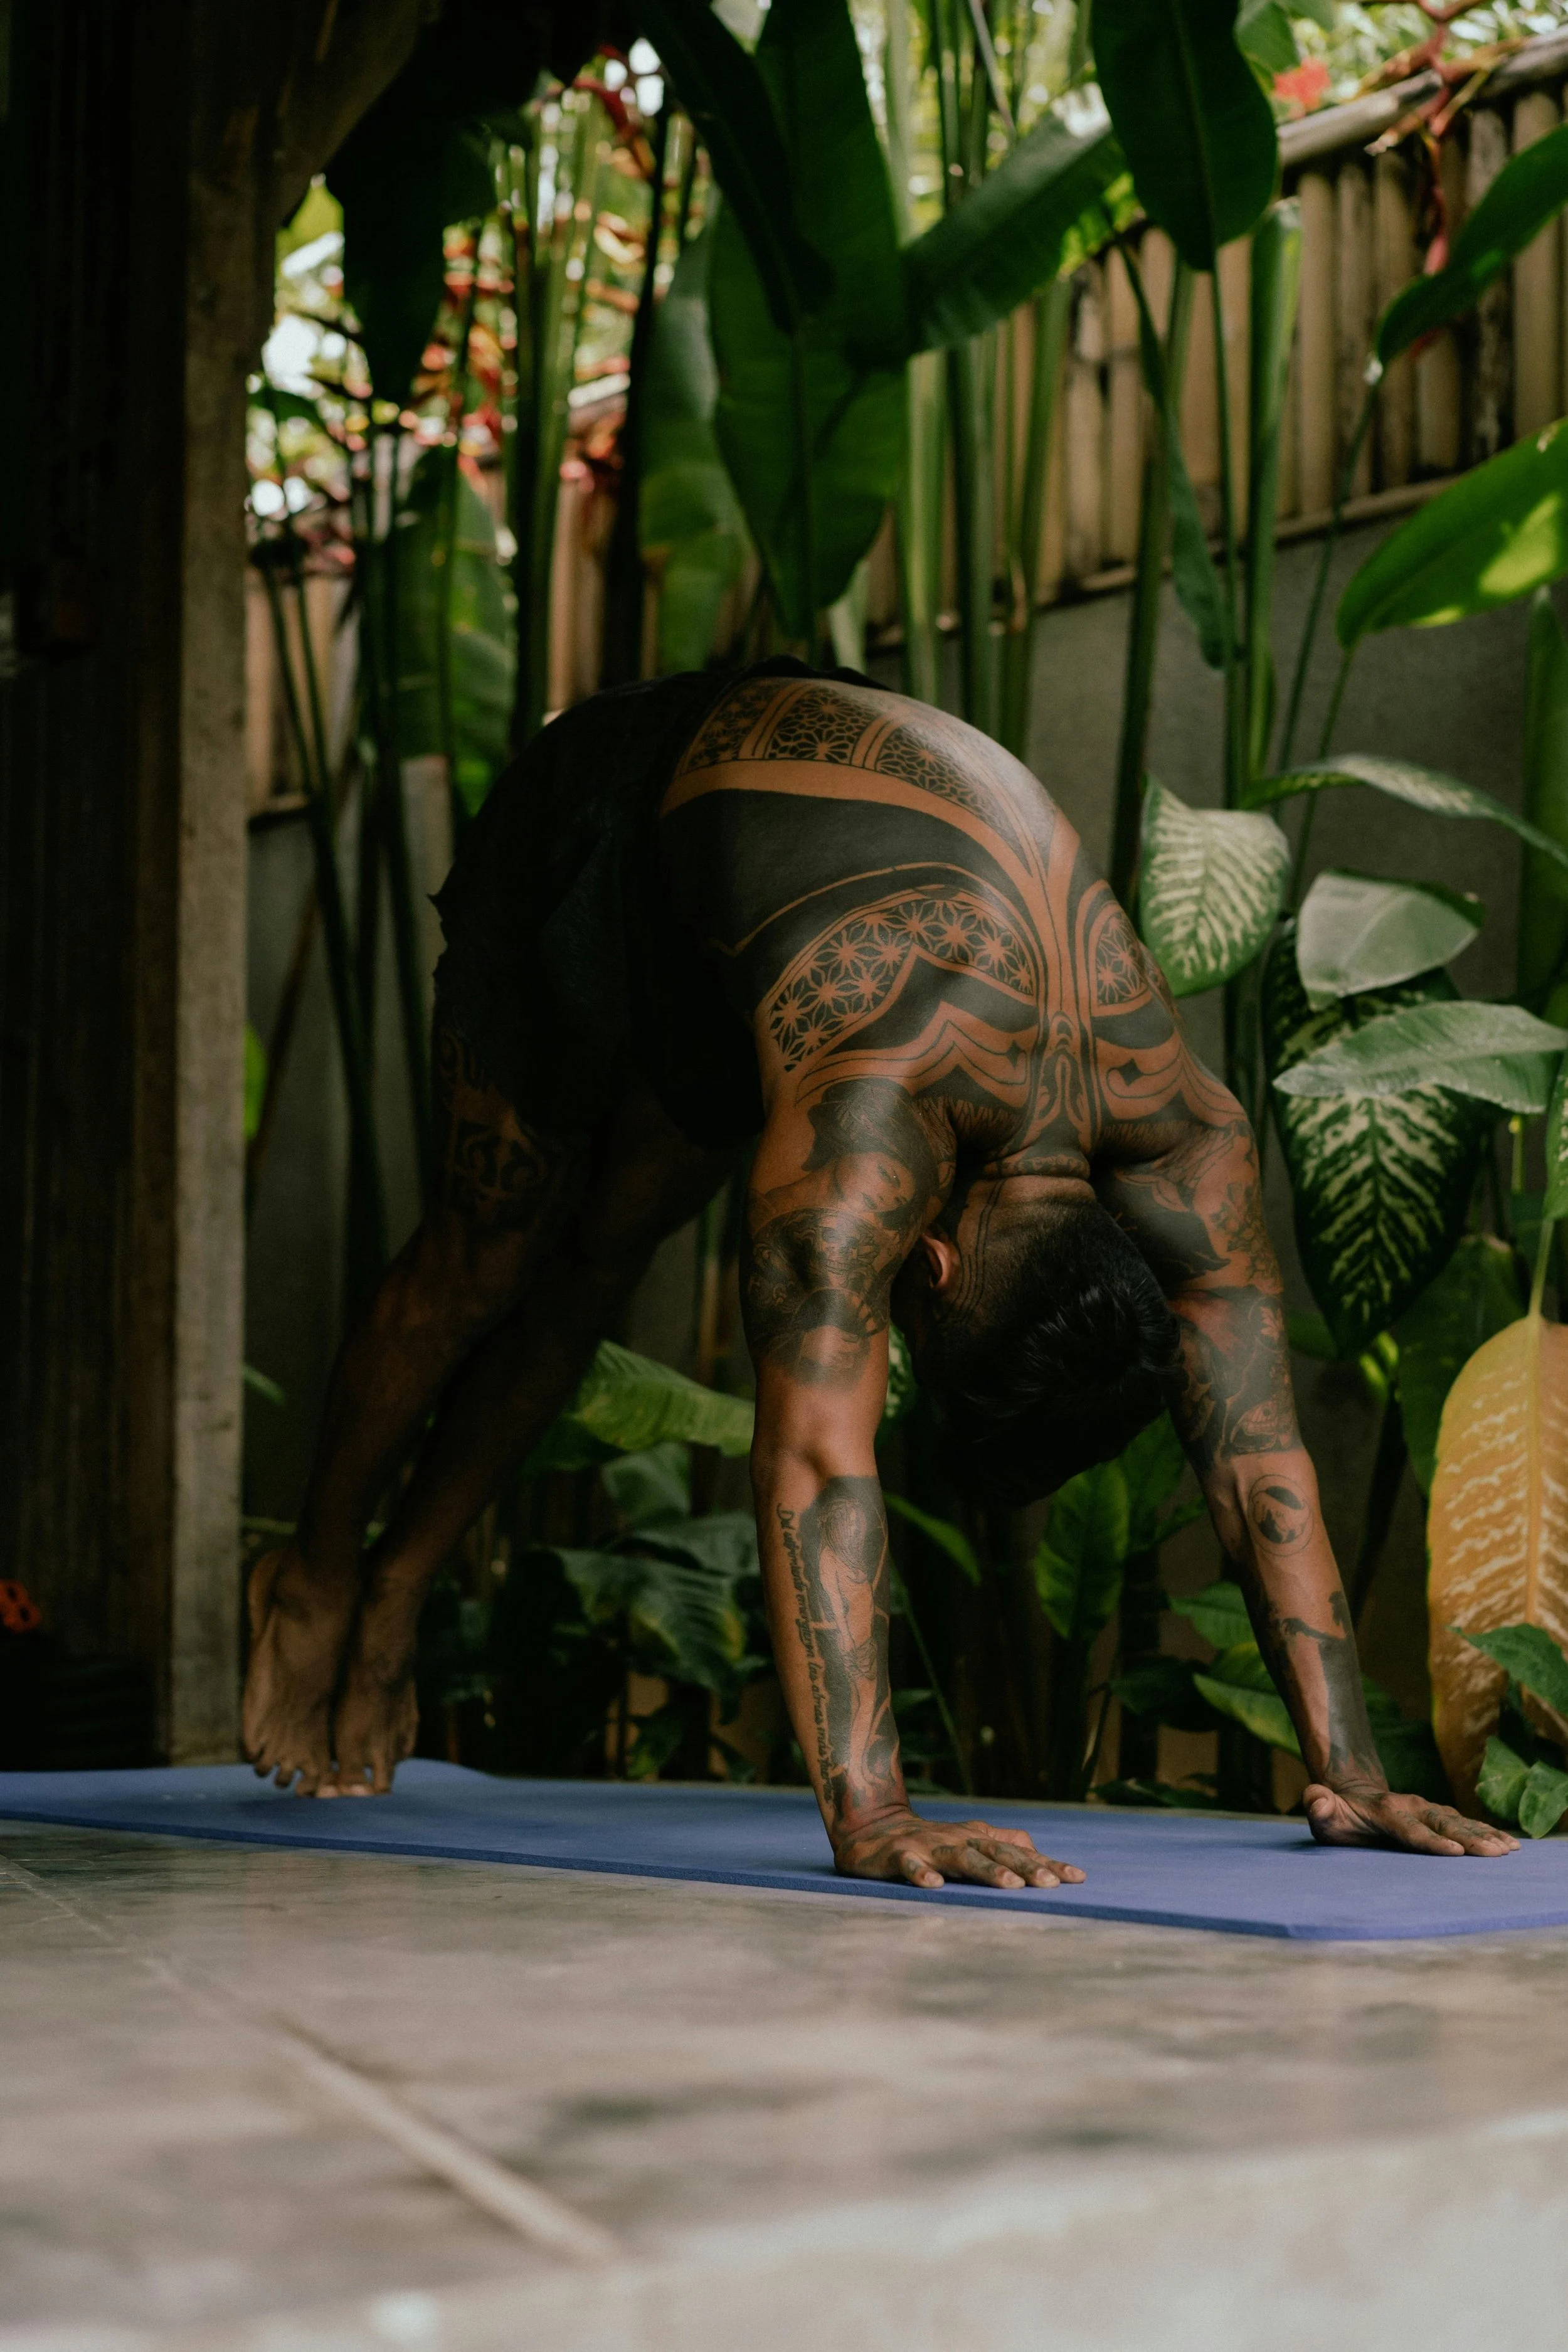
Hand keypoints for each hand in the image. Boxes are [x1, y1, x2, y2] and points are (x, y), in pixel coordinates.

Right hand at [835, 1809, 1085, 1889]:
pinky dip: (921, 1873)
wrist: (872, 1827)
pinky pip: (910, 1865)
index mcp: (978, 1838)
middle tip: (1051, 1884)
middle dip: (1025, 1868)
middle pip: (996, 1852)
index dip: (1047, 1864)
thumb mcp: (970, 1839)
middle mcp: (959, 1839)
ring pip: (961, 1858)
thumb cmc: (930, 1840)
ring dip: (986, 1870)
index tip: (1078, 1878)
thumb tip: (1036, 1847)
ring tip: (1010, 1886)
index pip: (1018, 1851)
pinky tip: (934, 1885)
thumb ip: (1002, 1842)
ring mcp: (929, 1846)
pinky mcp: (898, 1855)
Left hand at [1305, 1782, 1517, 1856]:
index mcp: (1385, 1811)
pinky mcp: (1439, 1815)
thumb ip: (1318, 1806)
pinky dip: (1488, 1831)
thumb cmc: (1337, 1814)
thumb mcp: (1321, 1812)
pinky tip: (1509, 1844)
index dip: (1431, 1840)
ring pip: (1459, 1821)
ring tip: (1508, 1849)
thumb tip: (1316, 1798)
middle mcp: (1411, 1806)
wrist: (1353, 1794)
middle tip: (1495, 1853)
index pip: (1410, 1829)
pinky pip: (1466, 1822)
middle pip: (1444, 1823)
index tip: (1454, 1851)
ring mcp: (1427, 1809)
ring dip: (1485, 1835)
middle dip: (1470, 1838)